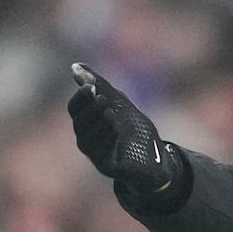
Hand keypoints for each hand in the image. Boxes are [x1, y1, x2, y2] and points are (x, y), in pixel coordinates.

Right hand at [67, 63, 182, 196]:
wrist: (157, 157)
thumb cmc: (135, 130)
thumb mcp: (119, 104)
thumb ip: (100, 86)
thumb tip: (75, 66)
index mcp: (88, 122)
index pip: (75, 108)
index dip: (81, 97)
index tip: (91, 86)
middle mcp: (87, 138)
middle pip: (79, 122)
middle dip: (89, 109)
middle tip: (103, 98)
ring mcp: (95, 153)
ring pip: (87, 137)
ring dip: (98, 122)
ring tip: (110, 112)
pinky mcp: (106, 165)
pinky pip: (100, 151)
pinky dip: (106, 137)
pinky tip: (115, 127)